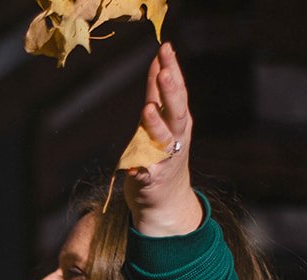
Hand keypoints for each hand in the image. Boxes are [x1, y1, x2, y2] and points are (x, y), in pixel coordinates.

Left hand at [125, 43, 201, 236]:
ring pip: (163, 139)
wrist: (165, 199)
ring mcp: (165, 158)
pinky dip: (141, 169)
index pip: (174, 90)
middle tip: (164, 71)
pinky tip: (134, 166)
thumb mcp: (158, 119)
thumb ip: (156, 93)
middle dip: (170, 91)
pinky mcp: (153, 180)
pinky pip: (147, 173)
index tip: (165, 48)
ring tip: (147, 109)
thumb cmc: (158, 152)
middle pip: (175, 110)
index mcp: (176, 120)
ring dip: (156, 124)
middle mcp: (175, 136)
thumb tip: (158, 60)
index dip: (171, 69)